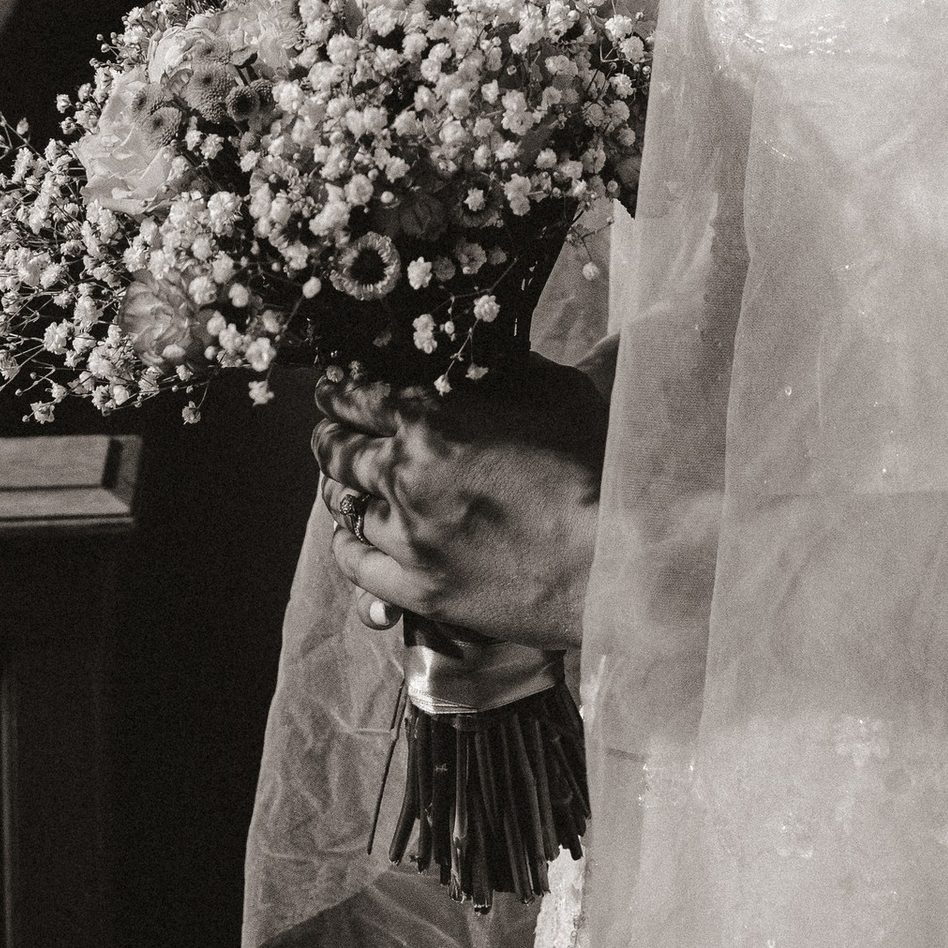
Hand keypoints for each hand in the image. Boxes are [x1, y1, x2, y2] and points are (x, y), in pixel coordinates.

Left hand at [313, 354, 605, 655]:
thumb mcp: (556, 394)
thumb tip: (482, 356)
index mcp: (434, 419)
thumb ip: (508, 370)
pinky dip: (346, 544)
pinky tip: (349, 534)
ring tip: (343, 480)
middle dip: (329, 433)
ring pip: (344, 505)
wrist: (617, 557)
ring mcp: (410, 537)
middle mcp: (407, 475)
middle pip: (339, 449)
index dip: (338, 390)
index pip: (358, 396)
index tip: (332, 389)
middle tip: (330, 427)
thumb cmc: (597, 467)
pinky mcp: (421, 591)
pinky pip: (356, 565)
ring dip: (340, 487)